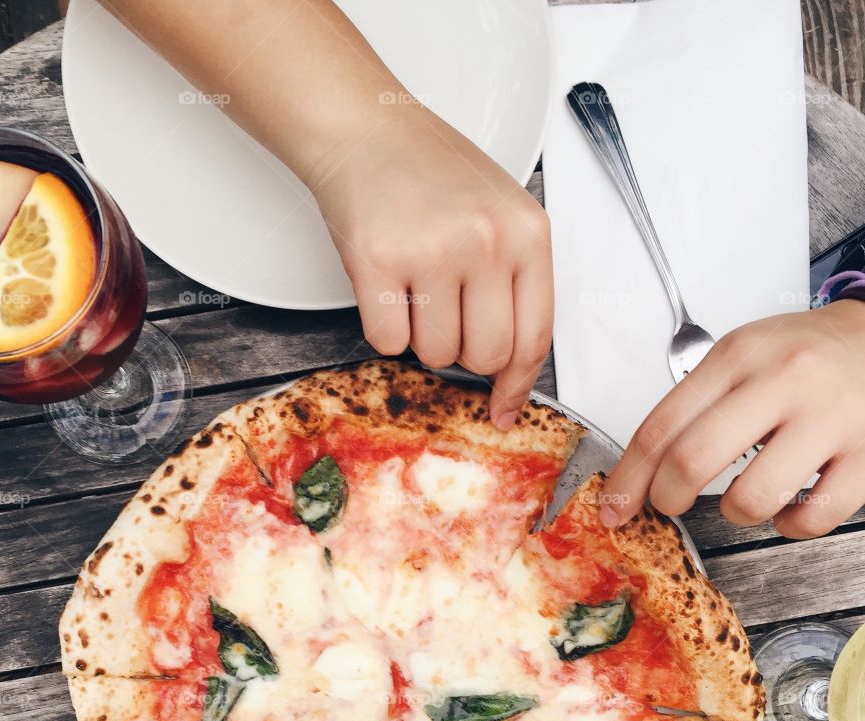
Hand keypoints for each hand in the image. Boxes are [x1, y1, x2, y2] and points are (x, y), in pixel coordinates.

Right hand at [308, 101, 553, 427]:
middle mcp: (486, 241)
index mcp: (527, 233)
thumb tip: (509, 379)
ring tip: (414, 286)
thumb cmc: (432, 176)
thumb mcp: (500, 217)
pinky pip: (388, 342)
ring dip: (420, 337)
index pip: (535, 337)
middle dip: (463, 352)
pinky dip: (383, 327)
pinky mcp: (378, 261)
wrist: (367, 130)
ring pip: (436, 353)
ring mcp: (432, 250)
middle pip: (486, 356)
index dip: (517, 384)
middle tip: (445, 315)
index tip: (503, 409)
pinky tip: (386, 284)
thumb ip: (514, 286)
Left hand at [600, 302, 864, 537]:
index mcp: (739, 357)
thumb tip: (638, 472)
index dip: (628, 477)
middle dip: (667, 498)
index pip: (662, 426)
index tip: (613, 507)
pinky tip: (788, 507)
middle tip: (671, 504)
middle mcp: (784, 382)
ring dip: (733, 514)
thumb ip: (694, 405)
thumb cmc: (804, 356)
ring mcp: (829, 419)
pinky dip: (789, 525)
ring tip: (742, 498)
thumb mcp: (743, 356)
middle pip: (693, 459)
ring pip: (750, 498)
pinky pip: (811, 517)